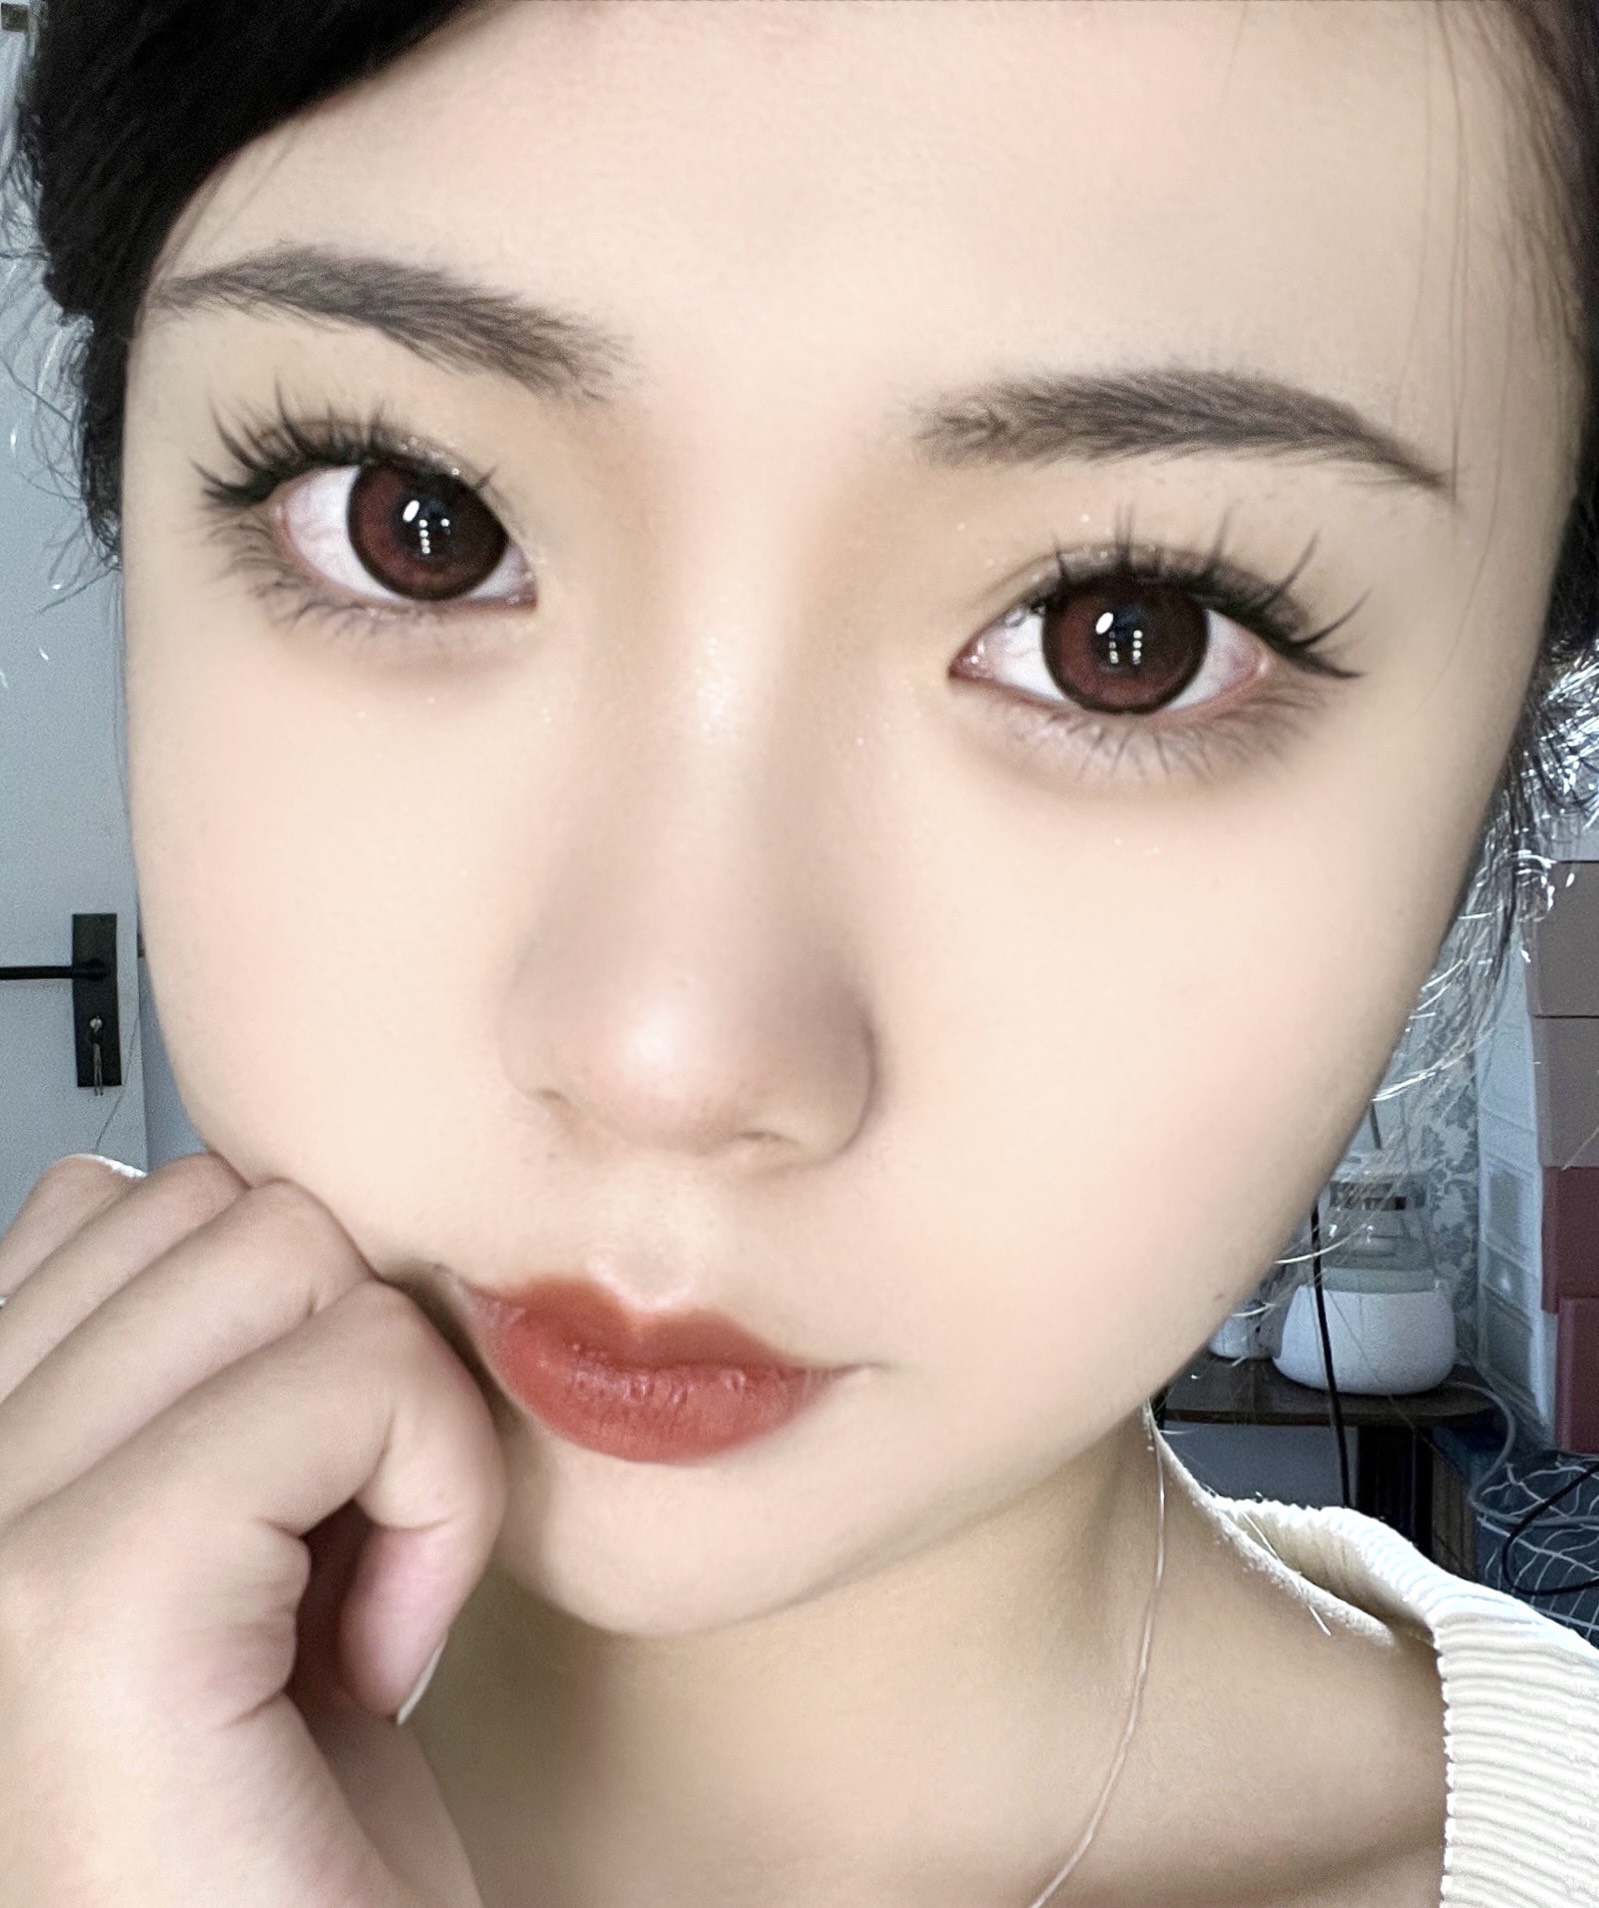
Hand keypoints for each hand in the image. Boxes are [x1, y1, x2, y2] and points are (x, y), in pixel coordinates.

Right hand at [0, 1153, 506, 1907]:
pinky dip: (437, 1498)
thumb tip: (175, 1194)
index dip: (281, 1341)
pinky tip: (375, 1657)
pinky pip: (361, 1378)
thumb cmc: (287, 1833)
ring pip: (298, 1259)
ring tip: (341, 1609)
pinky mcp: (86, 1597)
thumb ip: (175, 1371)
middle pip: (232, 1209)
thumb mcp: (228, 1544)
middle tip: (324, 1571)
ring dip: (393, 1428)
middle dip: (342, 1367)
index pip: (129, 1200)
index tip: (292, 1521)